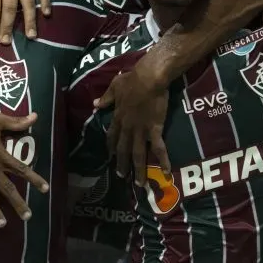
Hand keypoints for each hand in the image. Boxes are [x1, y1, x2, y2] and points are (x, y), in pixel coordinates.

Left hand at [94, 66, 169, 187]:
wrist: (148, 78)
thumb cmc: (132, 79)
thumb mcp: (115, 87)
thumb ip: (106, 98)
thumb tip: (95, 104)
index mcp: (118, 117)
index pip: (112, 135)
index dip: (110, 146)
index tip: (109, 156)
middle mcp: (127, 127)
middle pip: (123, 149)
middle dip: (122, 164)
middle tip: (121, 177)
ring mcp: (140, 130)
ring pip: (137, 154)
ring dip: (138, 170)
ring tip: (138, 183)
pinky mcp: (154, 129)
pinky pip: (158, 148)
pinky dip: (163, 160)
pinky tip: (167, 172)